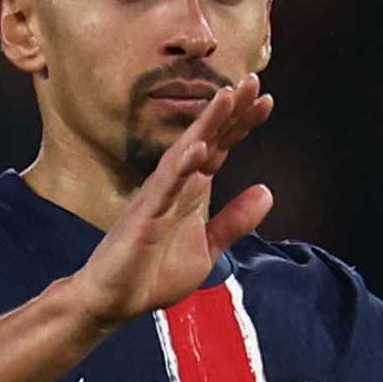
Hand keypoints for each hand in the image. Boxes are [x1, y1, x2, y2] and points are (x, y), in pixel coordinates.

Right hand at [70, 74, 276, 325]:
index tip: (266, 99)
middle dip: (230, 111)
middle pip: (206, 139)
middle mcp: (175, 185)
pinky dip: (182, 166)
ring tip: (228, 96)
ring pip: (185, 152)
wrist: (116, 300)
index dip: (242, 123)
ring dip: (206, 124)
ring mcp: (159, 197)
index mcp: (191, 189)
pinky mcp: (145, 216)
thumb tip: (266, 192)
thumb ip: (235, 221)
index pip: (220, 147)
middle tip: (254, 80)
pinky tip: (198, 147)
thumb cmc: (153, 272)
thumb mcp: (208, 248)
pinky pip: (165, 187)